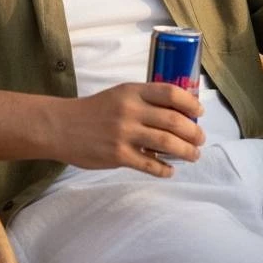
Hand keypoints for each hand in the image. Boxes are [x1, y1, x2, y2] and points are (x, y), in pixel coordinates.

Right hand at [49, 82, 204, 176]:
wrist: (62, 126)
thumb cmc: (94, 110)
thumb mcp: (119, 95)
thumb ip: (144, 100)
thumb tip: (178, 112)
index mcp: (132, 91)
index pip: (170, 93)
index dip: (190, 103)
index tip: (200, 113)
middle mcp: (130, 110)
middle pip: (173, 120)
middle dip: (193, 132)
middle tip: (201, 139)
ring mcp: (124, 133)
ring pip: (166, 143)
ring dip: (186, 151)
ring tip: (194, 155)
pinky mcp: (117, 155)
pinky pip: (149, 164)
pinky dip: (164, 169)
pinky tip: (170, 171)